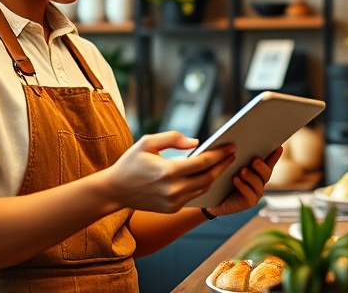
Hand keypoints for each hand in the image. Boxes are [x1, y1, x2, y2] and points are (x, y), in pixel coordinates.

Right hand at [103, 131, 235, 212]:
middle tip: (233, 154)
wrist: (115, 190)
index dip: (219, 154)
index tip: (231, 146)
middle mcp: (173, 189)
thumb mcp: (147, 142)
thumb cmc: (131, 162)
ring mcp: (174, 202)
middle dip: (223, 165)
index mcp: (168, 171)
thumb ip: (173, 138)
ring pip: (203, 188)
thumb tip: (196, 142)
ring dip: (215, 175)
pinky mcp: (172, 208)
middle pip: (208, 177)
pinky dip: (203, 185)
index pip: (202, 162)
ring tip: (224, 163)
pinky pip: (194, 196)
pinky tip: (209, 174)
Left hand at [207, 146, 281, 216]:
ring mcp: (256, 192)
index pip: (268, 162)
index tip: (278, 147)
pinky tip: (235, 179)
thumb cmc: (221, 180)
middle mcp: (259, 181)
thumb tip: (236, 145)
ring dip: (251, 176)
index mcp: (256, 171)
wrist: (212, 200)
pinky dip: (243, 186)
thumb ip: (236, 157)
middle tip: (255, 160)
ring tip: (242, 170)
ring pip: (258, 183)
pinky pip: (250, 194)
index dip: (274, 155)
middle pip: (266, 173)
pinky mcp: (249, 202)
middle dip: (261, 166)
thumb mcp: (228, 166)